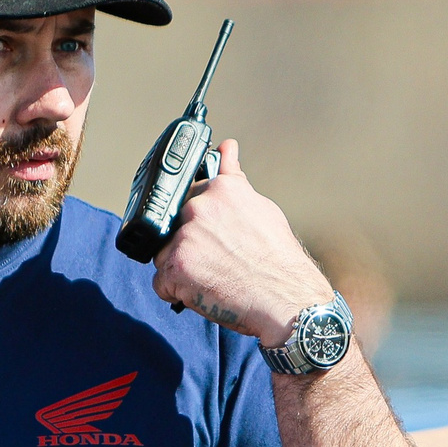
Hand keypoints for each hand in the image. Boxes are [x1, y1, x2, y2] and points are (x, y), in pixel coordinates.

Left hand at [152, 140, 331, 344]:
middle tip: (219, 262)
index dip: (201, 225)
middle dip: (189, 245)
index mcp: (219, 189)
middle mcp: (199, 207)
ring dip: (182, 268)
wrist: (286, 299)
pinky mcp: (176, 267)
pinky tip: (206, 292)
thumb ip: (234, 178)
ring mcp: (185, 237)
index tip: (215, 238)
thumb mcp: (260, 207)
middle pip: (173, 227)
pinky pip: (162, 283)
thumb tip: (226, 147)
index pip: (189, 199)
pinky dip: (178, 292)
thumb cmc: (279, 259)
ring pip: (164, 254)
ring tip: (215, 278)